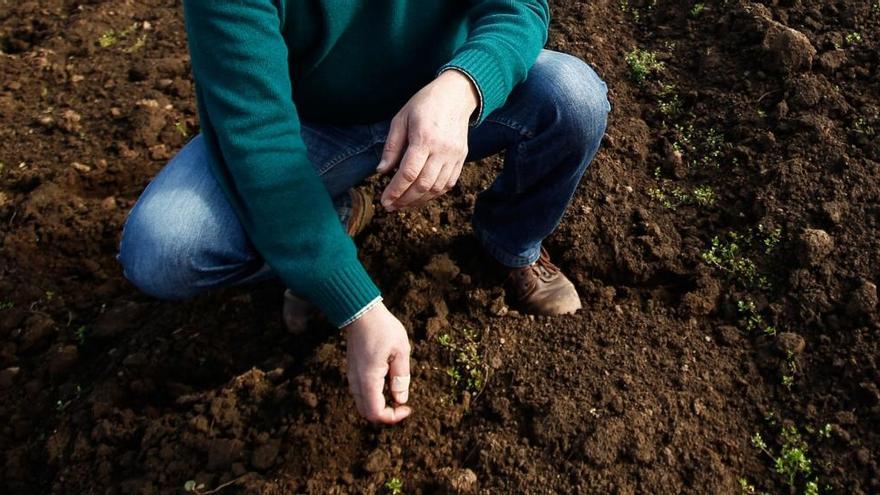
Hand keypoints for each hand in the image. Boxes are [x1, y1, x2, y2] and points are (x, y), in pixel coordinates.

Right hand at [344, 302, 411, 423]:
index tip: (407, 407)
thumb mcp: (400, 350)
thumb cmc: (382, 328)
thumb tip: (401, 399)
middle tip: (402, 404)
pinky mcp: (352, 370)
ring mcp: (352, 376)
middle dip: (386, 414)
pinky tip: (387, 380)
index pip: (376, 413)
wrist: (360, 311)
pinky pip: (361, 392)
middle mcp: (356, 381)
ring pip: (363, 403)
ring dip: (380, 404)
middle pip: (367, 413)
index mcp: (368, 379)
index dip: (392, 417)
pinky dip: (374, 395)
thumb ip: (401, 377)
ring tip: (396, 390)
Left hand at [377, 69, 478, 210]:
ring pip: (436, 188)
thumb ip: (391, 146)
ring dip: (418, 200)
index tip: (384, 201)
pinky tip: (421, 196)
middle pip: (422, 185)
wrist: (456, 94)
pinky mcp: (461, 158)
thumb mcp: (401, 119)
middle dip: (404, 200)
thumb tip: (381, 171)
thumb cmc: (424, 104)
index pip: (408, 173)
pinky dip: (434, 194)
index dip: (394, 191)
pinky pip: (448, 184)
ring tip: (403, 205)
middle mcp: (442, 150)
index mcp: (424, 138)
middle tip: (391, 207)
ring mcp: (454, 156)